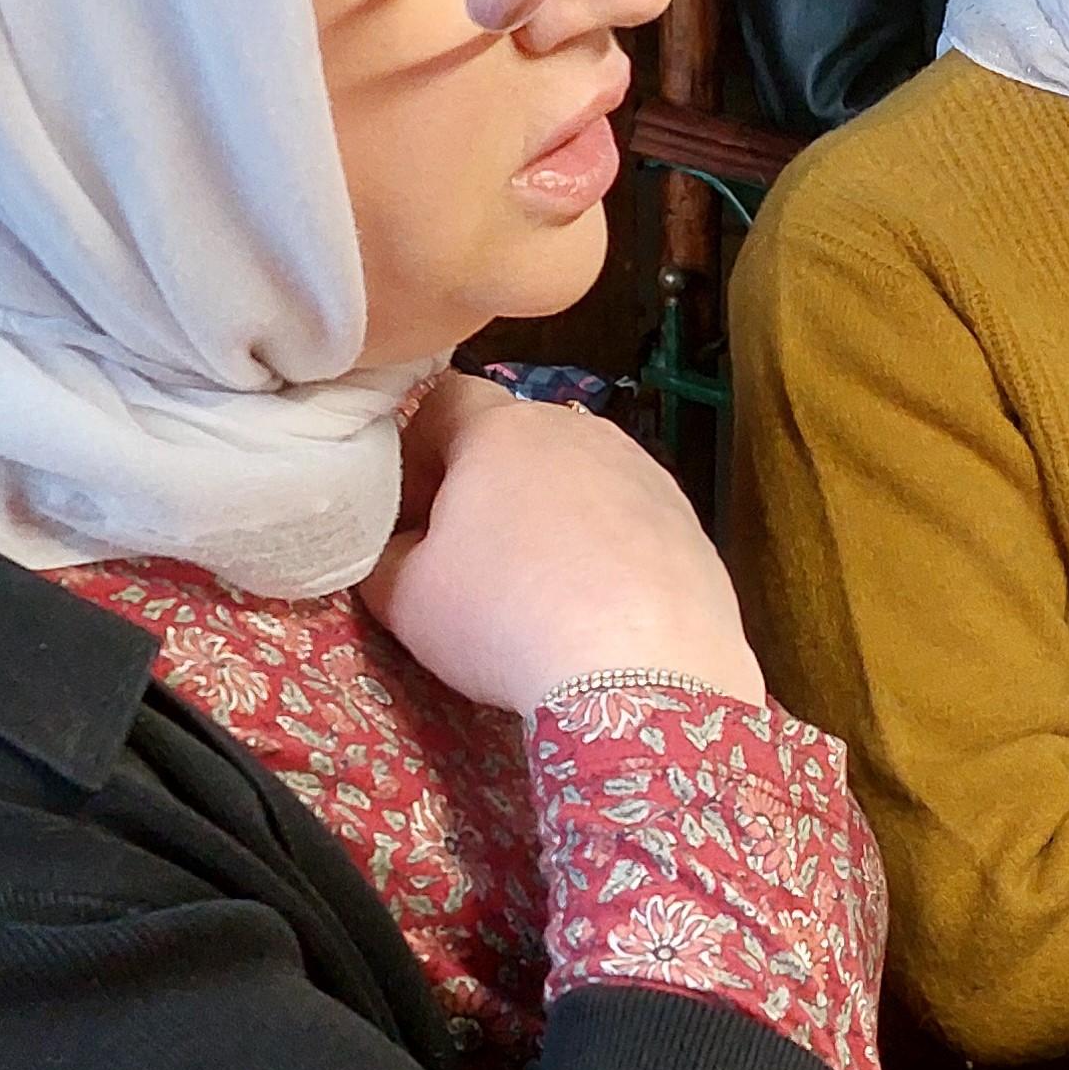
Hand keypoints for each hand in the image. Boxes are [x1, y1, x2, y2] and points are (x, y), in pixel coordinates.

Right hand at [359, 374, 765, 715]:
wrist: (641, 670)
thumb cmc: (505, 620)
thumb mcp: (407, 599)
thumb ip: (384, 558)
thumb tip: (395, 549)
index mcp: (500, 430)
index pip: (446, 399)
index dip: (418, 449)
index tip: (413, 510)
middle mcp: (576, 431)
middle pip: (514, 436)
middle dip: (484, 483)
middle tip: (467, 554)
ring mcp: (640, 469)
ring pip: (575, 474)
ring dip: (548, 513)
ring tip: (538, 586)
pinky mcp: (684, 515)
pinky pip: (625, 515)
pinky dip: (603, 545)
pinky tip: (596, 603)